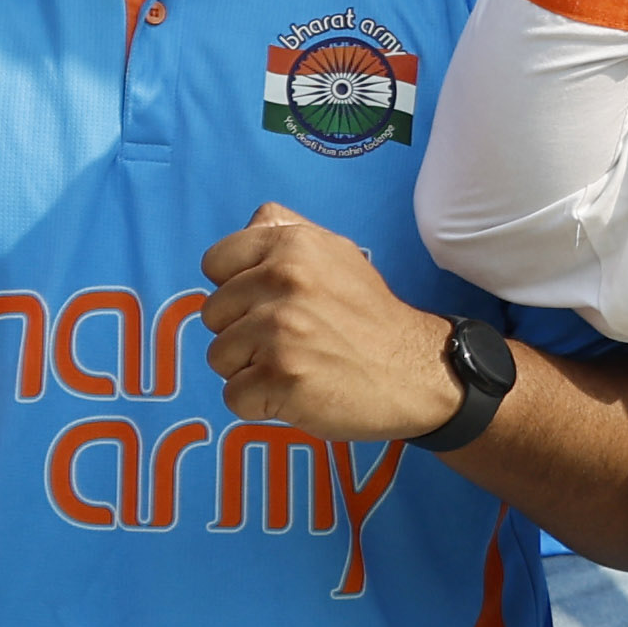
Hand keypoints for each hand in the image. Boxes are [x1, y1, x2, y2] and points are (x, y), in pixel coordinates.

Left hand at [195, 205, 470, 441]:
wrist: (414, 371)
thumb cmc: (369, 317)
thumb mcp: (338, 254)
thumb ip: (289, 232)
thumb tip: (250, 223)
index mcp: (292, 245)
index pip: (216, 260)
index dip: (236, 285)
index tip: (269, 301)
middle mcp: (283, 280)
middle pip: (212, 314)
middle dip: (242, 331)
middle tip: (292, 338)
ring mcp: (279, 330)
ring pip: (219, 357)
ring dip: (250, 369)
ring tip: (297, 363)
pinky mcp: (279, 377)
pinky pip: (234, 396)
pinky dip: (261, 403)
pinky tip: (297, 390)